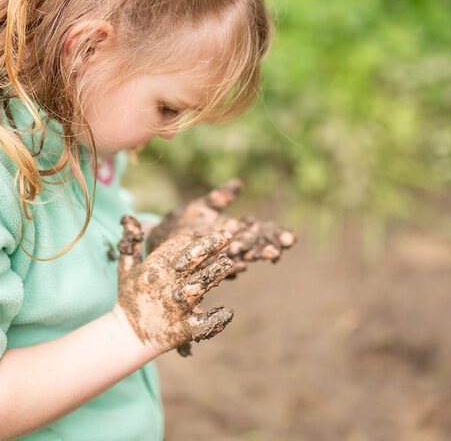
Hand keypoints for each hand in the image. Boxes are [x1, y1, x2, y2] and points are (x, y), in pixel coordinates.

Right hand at [116, 215, 234, 356]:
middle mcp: (165, 284)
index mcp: (153, 268)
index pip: (176, 244)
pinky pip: (203, 323)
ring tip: (229, 263)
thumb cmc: (129, 299)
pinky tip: (227, 311)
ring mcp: (175, 307)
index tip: (206, 235)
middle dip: (208, 245)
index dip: (193, 237)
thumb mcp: (126, 269)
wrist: (125, 338)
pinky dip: (216, 318)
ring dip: (214, 274)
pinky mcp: (183, 329)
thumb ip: (132, 243)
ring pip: (197, 286)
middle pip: (189, 259)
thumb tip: (129, 218)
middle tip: (227, 235)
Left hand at [146, 180, 295, 274]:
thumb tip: (238, 184)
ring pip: (240, 257)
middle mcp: (230, 246)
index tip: (291, 237)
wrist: (159, 239)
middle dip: (270, 246)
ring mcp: (216, 256)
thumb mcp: (203, 207)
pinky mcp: (201, 263)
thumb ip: (221, 197)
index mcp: (235, 232)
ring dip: (254, 256)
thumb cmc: (183, 223)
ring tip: (269, 254)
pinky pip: (216, 266)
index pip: (261, 232)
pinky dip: (228, 267)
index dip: (275, 235)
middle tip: (284, 246)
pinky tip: (238, 266)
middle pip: (255, 246)